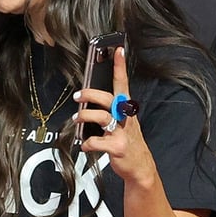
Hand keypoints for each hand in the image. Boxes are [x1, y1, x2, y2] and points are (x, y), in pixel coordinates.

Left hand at [73, 47, 157, 186]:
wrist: (140, 167)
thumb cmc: (126, 140)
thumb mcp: (122, 121)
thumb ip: (108, 109)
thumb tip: (86, 96)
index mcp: (126, 108)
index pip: (122, 83)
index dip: (120, 66)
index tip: (117, 49)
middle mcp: (126, 117)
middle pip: (108, 99)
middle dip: (90, 95)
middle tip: (77, 96)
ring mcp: (123, 132)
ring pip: (102, 117)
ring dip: (85, 116)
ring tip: (76, 119)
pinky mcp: (118, 147)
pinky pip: (97, 141)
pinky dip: (87, 143)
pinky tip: (85, 145)